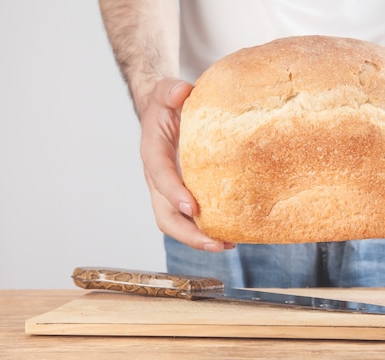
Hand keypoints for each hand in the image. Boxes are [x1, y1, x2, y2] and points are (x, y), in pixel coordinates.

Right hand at [139, 78, 234, 251]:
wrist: (162, 113)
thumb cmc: (166, 103)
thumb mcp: (166, 91)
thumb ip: (171, 89)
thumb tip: (182, 91)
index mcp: (152, 153)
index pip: (159, 177)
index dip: (174, 194)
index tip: (194, 208)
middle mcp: (158, 179)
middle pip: (165, 216)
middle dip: (188, 234)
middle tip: (216, 243)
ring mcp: (169, 191)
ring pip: (177, 224)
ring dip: (199, 239)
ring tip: (228, 245)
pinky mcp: (183, 195)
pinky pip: (191, 220)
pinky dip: (207, 230)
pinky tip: (232, 235)